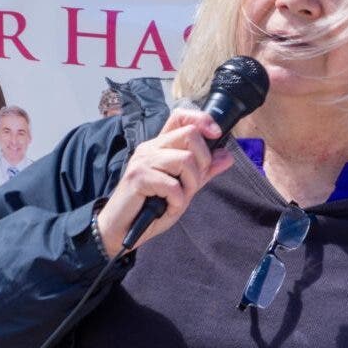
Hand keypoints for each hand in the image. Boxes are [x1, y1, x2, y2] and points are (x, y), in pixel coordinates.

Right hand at [96, 108, 233, 253]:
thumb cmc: (150, 209)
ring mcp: (143, 161)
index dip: (202, 120)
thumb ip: (203, 172)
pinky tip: (168, 208)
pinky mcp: (138, 177)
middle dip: (203, 161)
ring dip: (190, 185)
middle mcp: (151, 148)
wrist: (121, 230)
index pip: (181, 117)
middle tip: (192, 183)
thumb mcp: (183, 189)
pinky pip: (172, 185)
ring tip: (179, 198)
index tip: (216, 135)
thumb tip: (226, 156)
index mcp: (160, 146)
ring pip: (185, 159)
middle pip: (189, 134)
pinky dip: (177, 201)